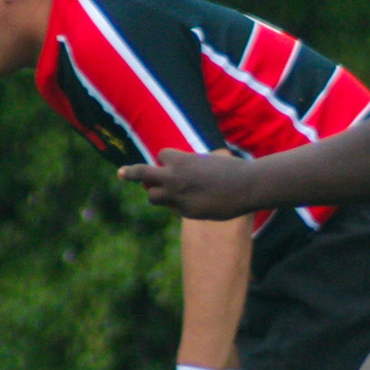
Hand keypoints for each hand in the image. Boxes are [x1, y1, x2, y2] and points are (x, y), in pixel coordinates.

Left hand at [118, 149, 252, 218]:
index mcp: (181, 160)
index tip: (173, 163)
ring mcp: (178, 197)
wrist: (249, 186)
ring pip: (152, 197)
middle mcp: (175, 178)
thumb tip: (170, 179)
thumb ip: (188, 167)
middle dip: (131, 173)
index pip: (160, 157)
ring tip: (169, 194)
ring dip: (157, 194)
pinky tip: (199, 203)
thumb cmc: (231, 171)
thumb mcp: (207, 161)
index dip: (167, 160)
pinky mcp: (187, 212)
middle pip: (142, 174)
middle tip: (121, 173)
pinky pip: (174, 209)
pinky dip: (181, 206)